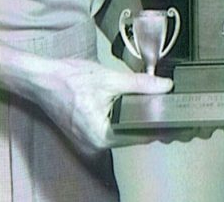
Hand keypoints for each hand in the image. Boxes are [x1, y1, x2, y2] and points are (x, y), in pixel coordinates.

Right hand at [27, 56, 172, 155]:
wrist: (40, 79)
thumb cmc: (69, 79)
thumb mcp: (109, 78)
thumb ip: (139, 85)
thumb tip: (166, 87)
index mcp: (103, 137)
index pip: (143, 135)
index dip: (164, 126)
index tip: (183, 119)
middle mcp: (98, 144)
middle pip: (136, 135)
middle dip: (156, 123)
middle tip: (178, 109)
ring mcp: (92, 140)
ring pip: (126, 132)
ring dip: (142, 120)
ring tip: (164, 106)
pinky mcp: (89, 132)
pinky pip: (115, 128)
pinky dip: (128, 118)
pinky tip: (140, 107)